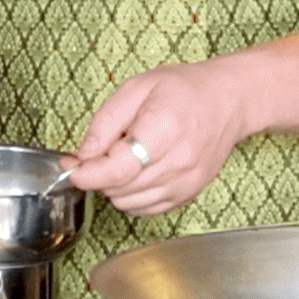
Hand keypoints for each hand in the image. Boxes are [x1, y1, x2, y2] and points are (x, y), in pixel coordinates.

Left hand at [70, 59, 258, 216]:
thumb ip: (104, 123)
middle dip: (98, 175)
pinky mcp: (189, 194)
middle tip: (101, 151)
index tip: (71, 167)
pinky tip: (137, 172)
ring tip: (125, 157)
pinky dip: (132, 196)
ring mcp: (185, 183)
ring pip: (129, 203)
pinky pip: (147, 209)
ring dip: (115, 186)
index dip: (86, 174)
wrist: (227, 100)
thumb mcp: (135, 89)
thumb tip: (81, 156)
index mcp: (162, 131)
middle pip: (119, 189)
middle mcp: (177, 163)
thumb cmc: (183, 89)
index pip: (116, 170)